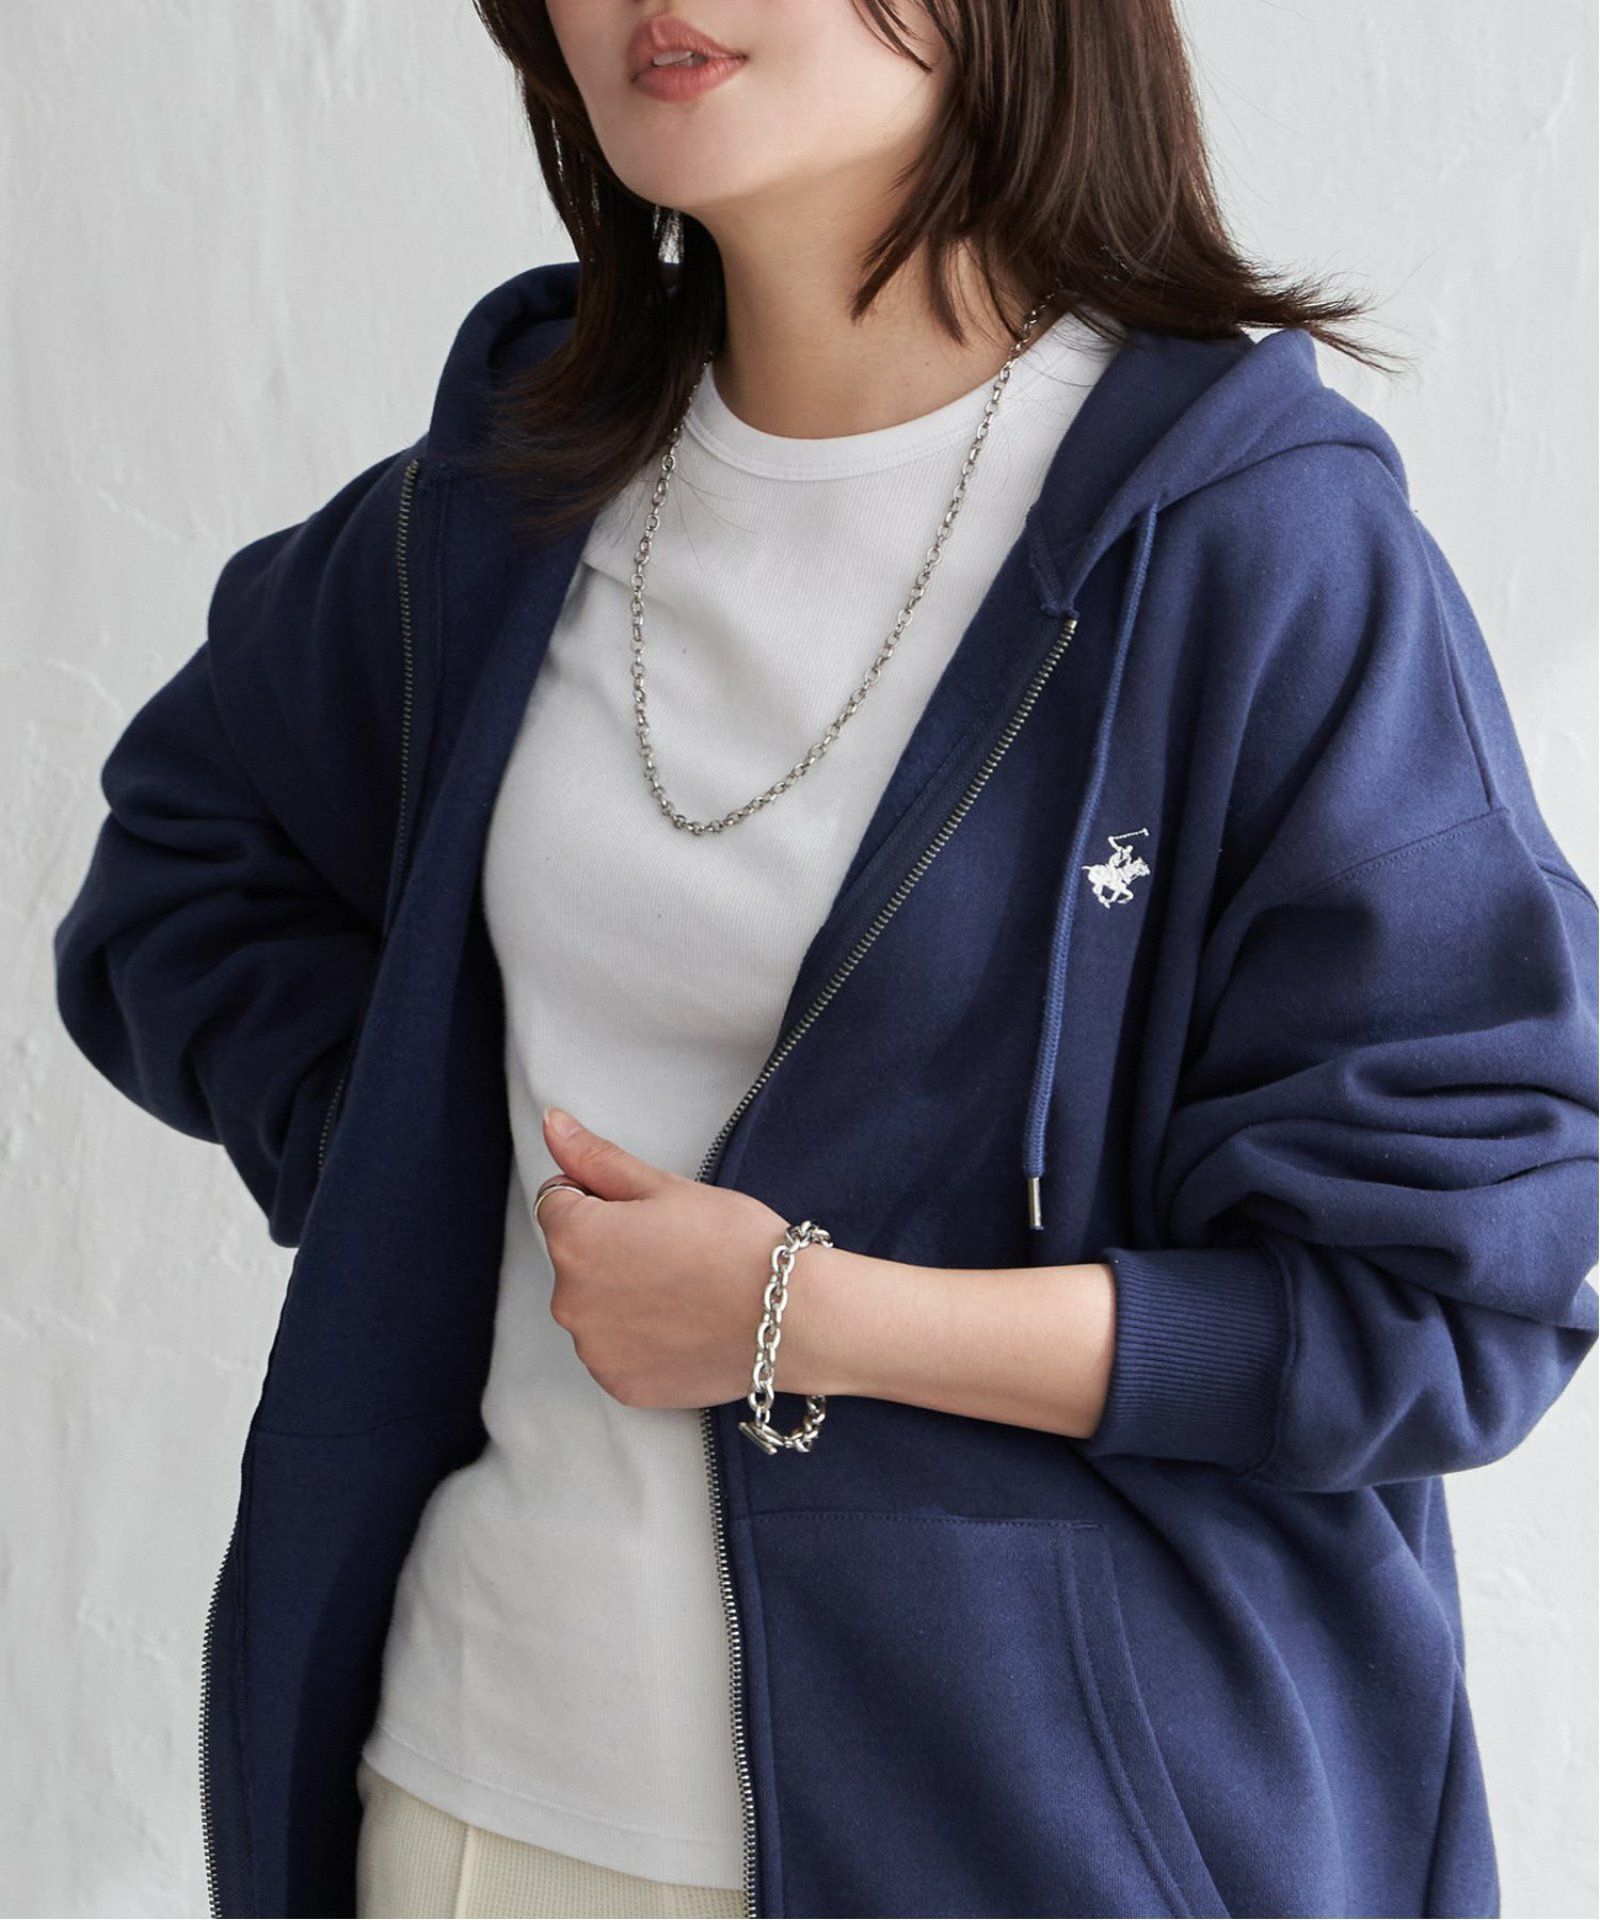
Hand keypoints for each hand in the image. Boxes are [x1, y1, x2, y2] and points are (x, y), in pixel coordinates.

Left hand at [535, 1104, 837, 1409]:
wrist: (792, 1316)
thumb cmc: (734, 1243)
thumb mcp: (666, 1186)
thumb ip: (597, 1158)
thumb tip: (552, 1123)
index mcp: (574, 1240)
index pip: (559, 1201)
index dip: (605, 1199)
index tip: (650, 1213)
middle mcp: (569, 1300)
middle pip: (575, 1258)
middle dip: (611, 1250)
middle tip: (674, 1251)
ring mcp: (593, 1349)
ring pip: (595, 1306)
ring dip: (622, 1297)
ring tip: (683, 1291)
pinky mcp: (619, 1384)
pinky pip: (615, 1351)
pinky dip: (640, 1339)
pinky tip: (682, 1326)